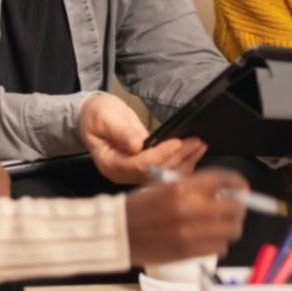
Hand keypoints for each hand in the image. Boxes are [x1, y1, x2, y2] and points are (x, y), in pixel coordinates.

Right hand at [79, 93, 207, 184]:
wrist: (93, 116)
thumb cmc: (96, 116)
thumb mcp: (105, 119)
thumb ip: (121, 132)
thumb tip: (137, 144)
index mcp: (110, 164)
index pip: (139, 165)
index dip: (160, 155)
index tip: (176, 142)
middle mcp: (123, 174)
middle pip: (155, 172)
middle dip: (178, 158)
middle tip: (196, 143)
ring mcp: (134, 173)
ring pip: (164, 173)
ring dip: (184, 161)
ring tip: (199, 146)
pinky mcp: (144, 168)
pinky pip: (165, 169)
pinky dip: (181, 162)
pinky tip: (193, 153)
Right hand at [125, 168, 247, 265]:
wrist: (118, 232)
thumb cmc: (139, 208)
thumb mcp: (165, 186)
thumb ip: (194, 187)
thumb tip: (224, 192)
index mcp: (182, 187)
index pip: (224, 181)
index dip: (238, 183)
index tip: (241, 187)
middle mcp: (190, 209)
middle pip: (235, 207)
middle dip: (239, 207)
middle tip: (234, 207)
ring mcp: (191, 232)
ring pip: (231, 230)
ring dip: (231, 226)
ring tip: (221, 224)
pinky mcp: (189, 251)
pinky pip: (219, 247)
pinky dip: (219, 243)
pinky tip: (209, 238)